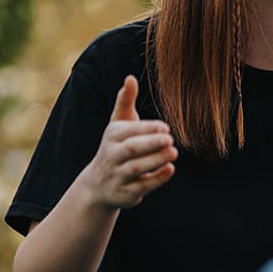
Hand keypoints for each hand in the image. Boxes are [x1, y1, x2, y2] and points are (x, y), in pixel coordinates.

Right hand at [81, 75, 176, 208]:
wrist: (98, 185)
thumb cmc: (116, 147)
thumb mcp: (118, 124)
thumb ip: (125, 102)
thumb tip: (130, 78)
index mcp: (112, 136)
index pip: (129, 131)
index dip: (148, 129)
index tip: (166, 127)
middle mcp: (112, 156)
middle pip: (130, 149)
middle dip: (150, 144)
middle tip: (171, 139)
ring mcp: (117, 176)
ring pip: (136, 168)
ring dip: (156, 160)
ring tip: (174, 152)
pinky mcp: (125, 193)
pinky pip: (141, 187)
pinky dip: (156, 179)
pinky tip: (170, 170)